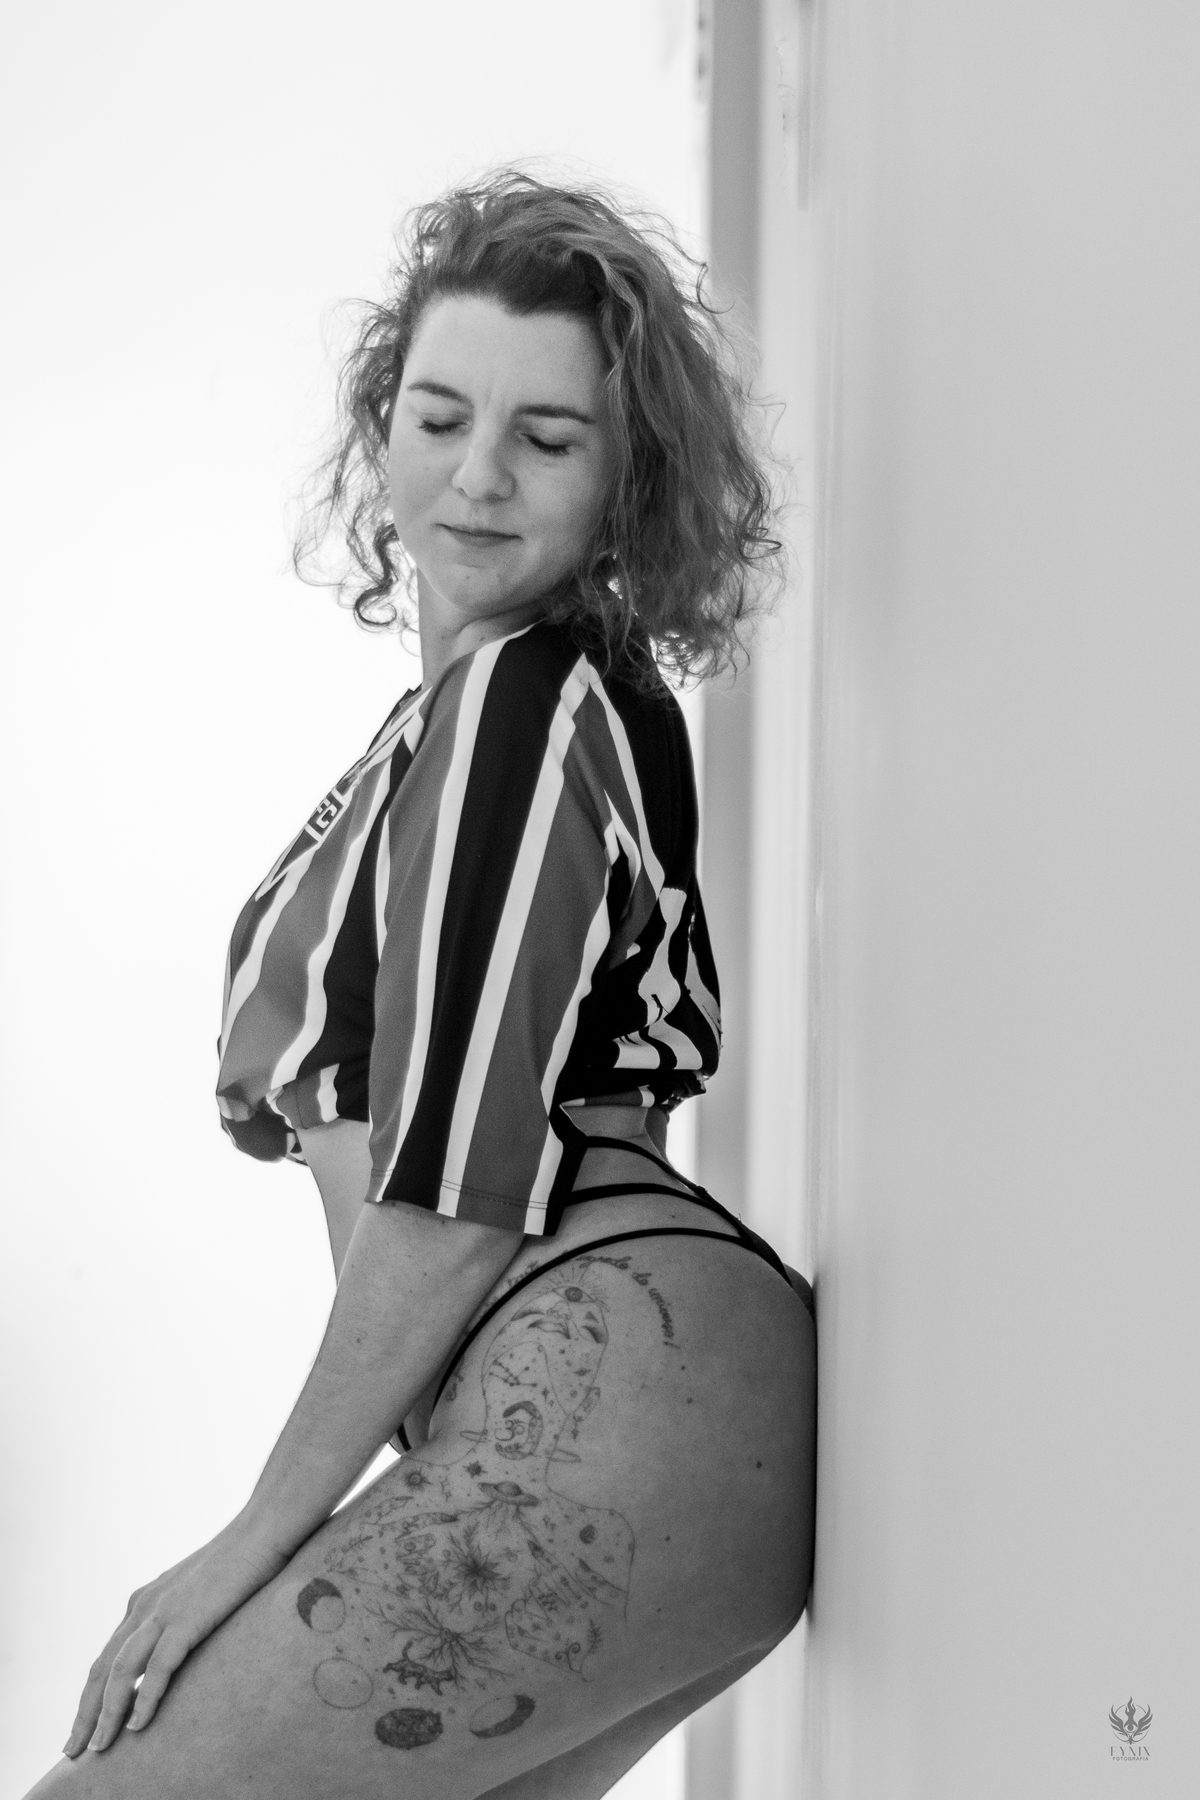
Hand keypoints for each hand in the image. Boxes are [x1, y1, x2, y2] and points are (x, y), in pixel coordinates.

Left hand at [63, 1522, 287, 1756]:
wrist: (261, 1530)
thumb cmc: (236, 1562)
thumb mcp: (194, 1593)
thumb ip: (176, 1619)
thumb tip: (171, 1656)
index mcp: (142, 1602)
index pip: (106, 1658)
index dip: (91, 1696)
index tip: (83, 1728)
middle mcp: (143, 1607)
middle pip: (102, 1669)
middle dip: (86, 1713)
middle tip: (73, 1751)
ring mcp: (164, 1611)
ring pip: (121, 1672)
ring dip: (107, 1713)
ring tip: (100, 1747)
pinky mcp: (188, 1617)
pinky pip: (159, 1666)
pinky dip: (145, 1698)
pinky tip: (137, 1725)